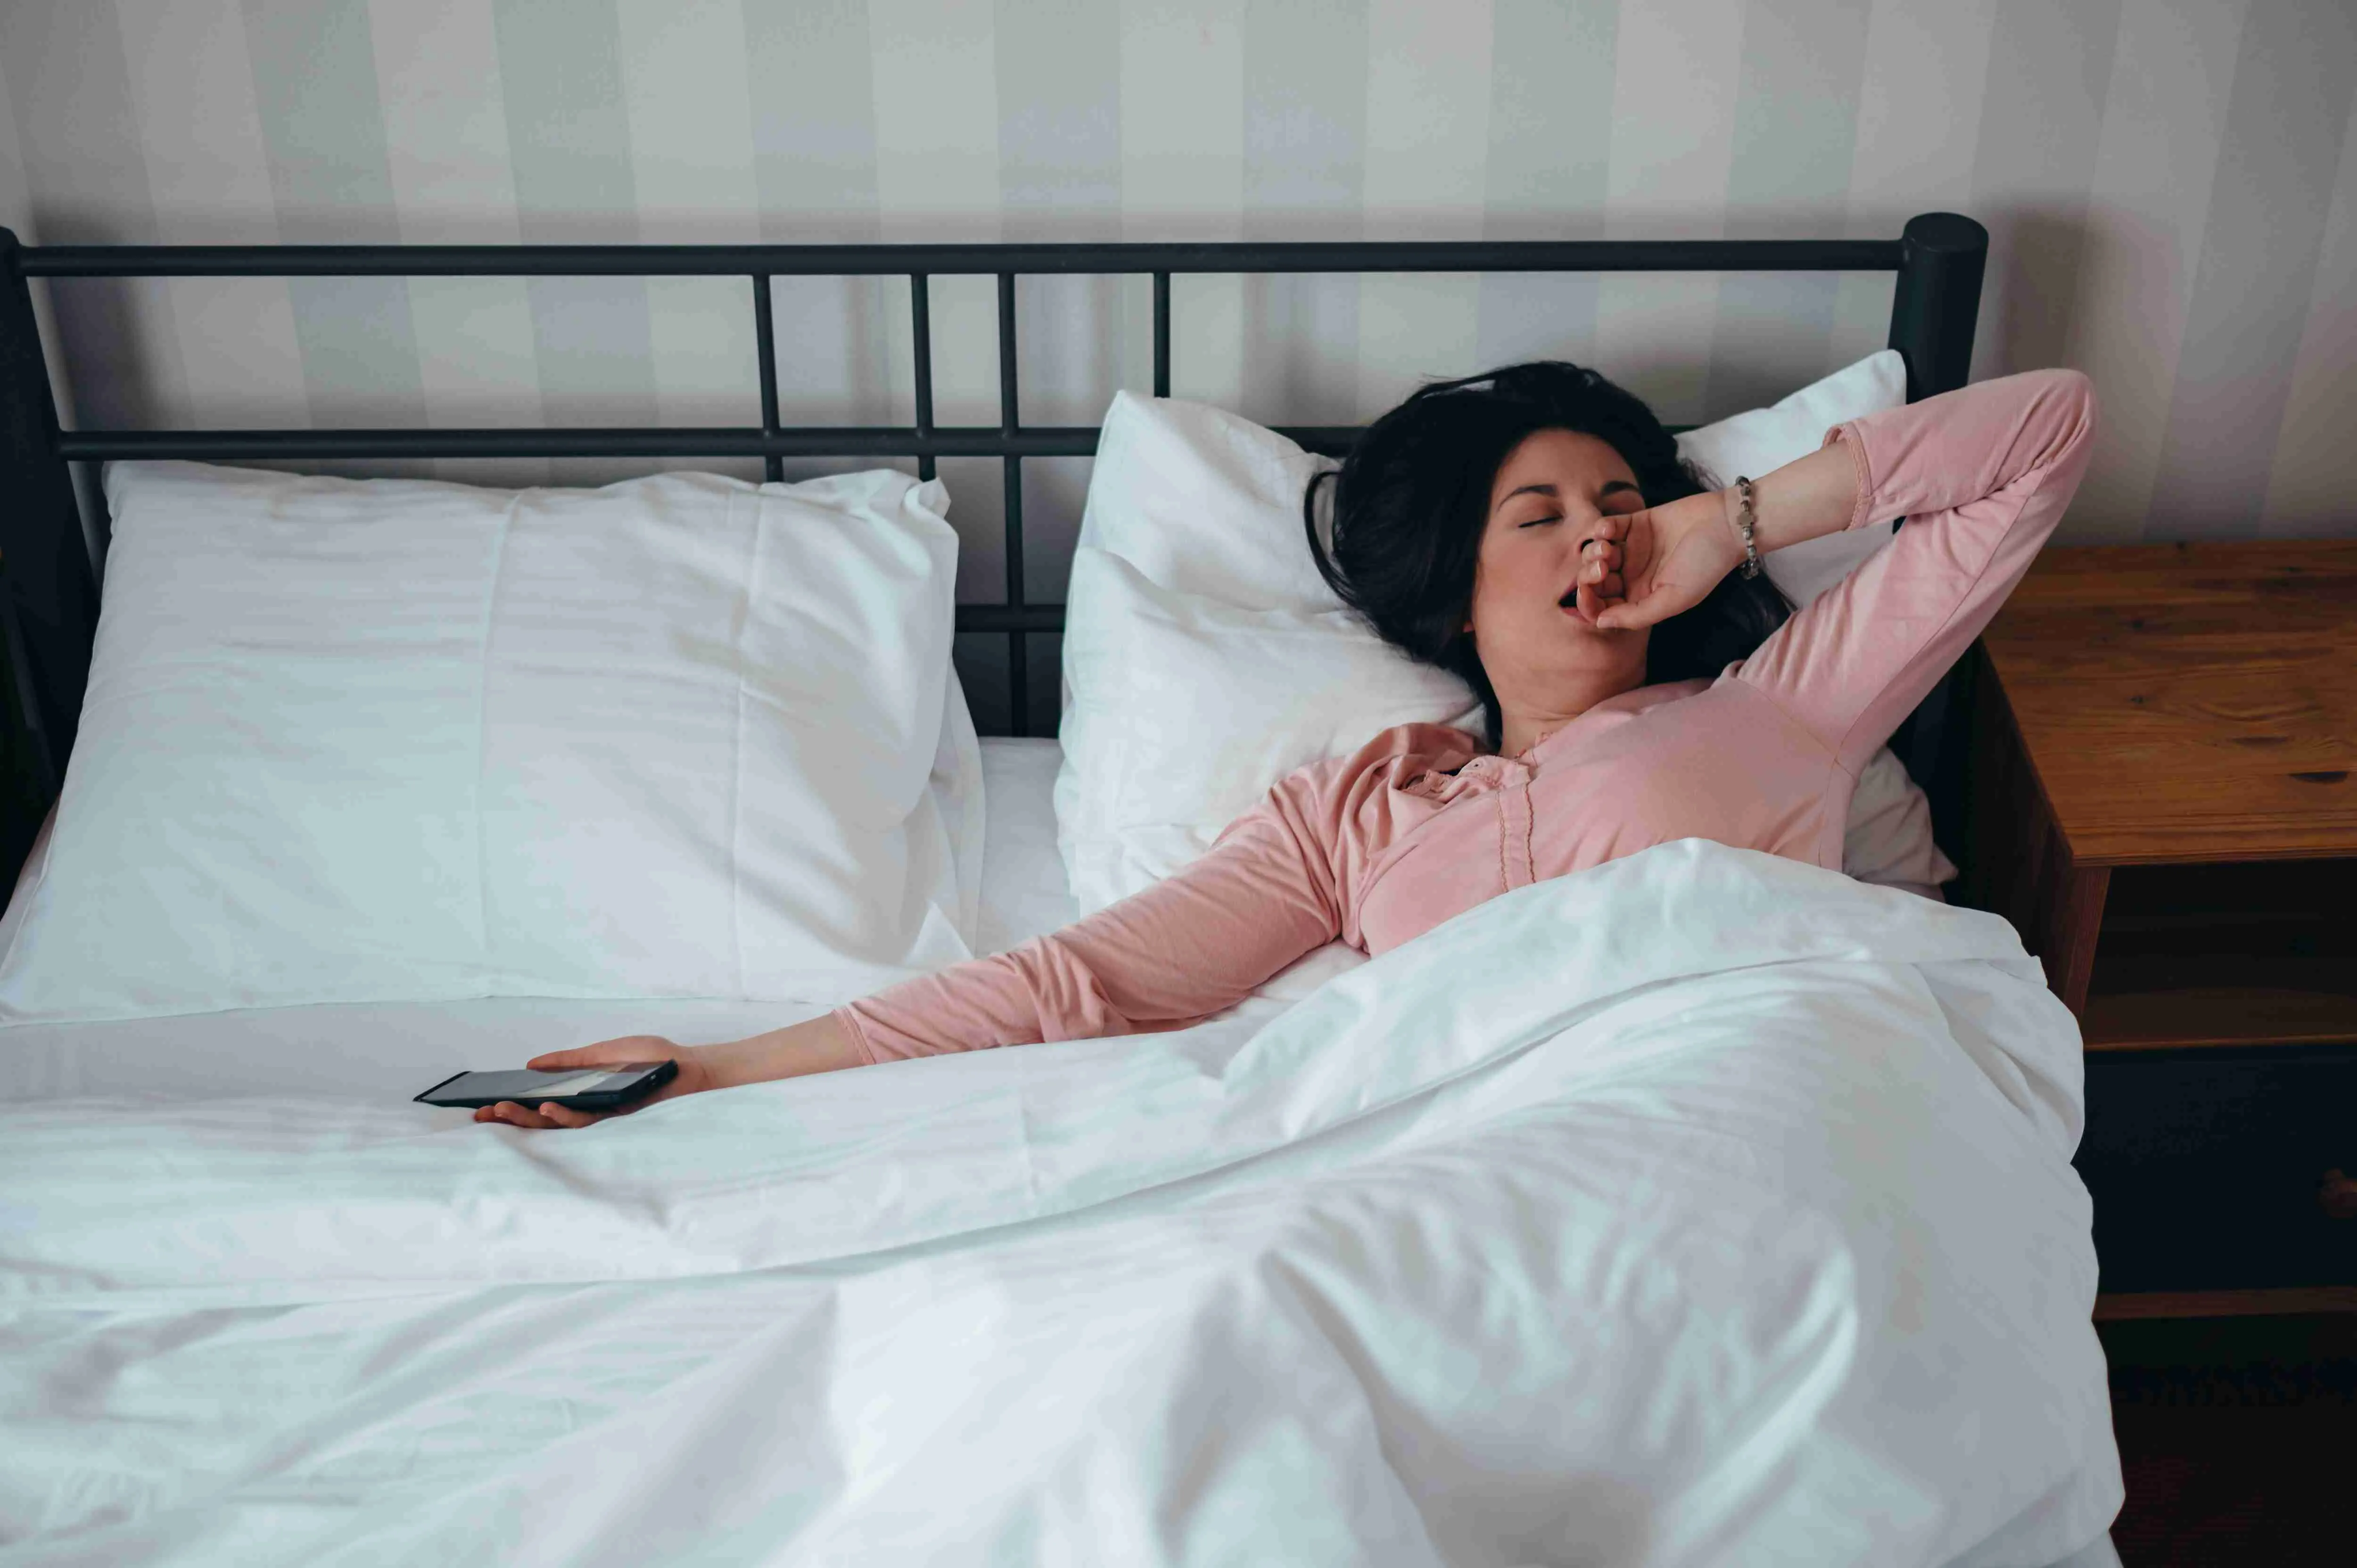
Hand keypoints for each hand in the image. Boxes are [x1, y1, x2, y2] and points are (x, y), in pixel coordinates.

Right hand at [473, 1035, 710, 1130]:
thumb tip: (532, 1064)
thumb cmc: (654, 1057)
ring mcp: (603, 1115)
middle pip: (543, 1119)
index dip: (514, 1106)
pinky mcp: (617, 1116)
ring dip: (528, 1119)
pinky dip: (563, 1115)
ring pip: (558, 1125)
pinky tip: (545, 1107)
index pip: (542, 1103)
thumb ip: (570, 1060)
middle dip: (511, 1118)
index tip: (483, 1103)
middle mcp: (590, 1108)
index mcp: (583, 1093)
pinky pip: (585, 1120)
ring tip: (502, 1111)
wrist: (690, 1065)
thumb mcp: (605, 1051)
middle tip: (481, 1115)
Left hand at [1572, 488, 1745, 631]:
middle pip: (1593, 581)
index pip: (1602, 607)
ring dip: (1592, 552)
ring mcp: (1632, 549)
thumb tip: (1600, 624)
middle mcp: (1633, 576)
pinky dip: (1600, 528)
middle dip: (1588, 576)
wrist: (1726, 524)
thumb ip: (1636, 615)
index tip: (1586, 592)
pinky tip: (1611, 529)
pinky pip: (1606, 528)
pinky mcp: (1635, 524)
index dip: (1588, 603)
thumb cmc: (1706, 566)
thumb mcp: (1674, 599)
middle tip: (1602, 567)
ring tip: (1609, 548)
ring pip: (1594, 554)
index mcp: (1641, 599)